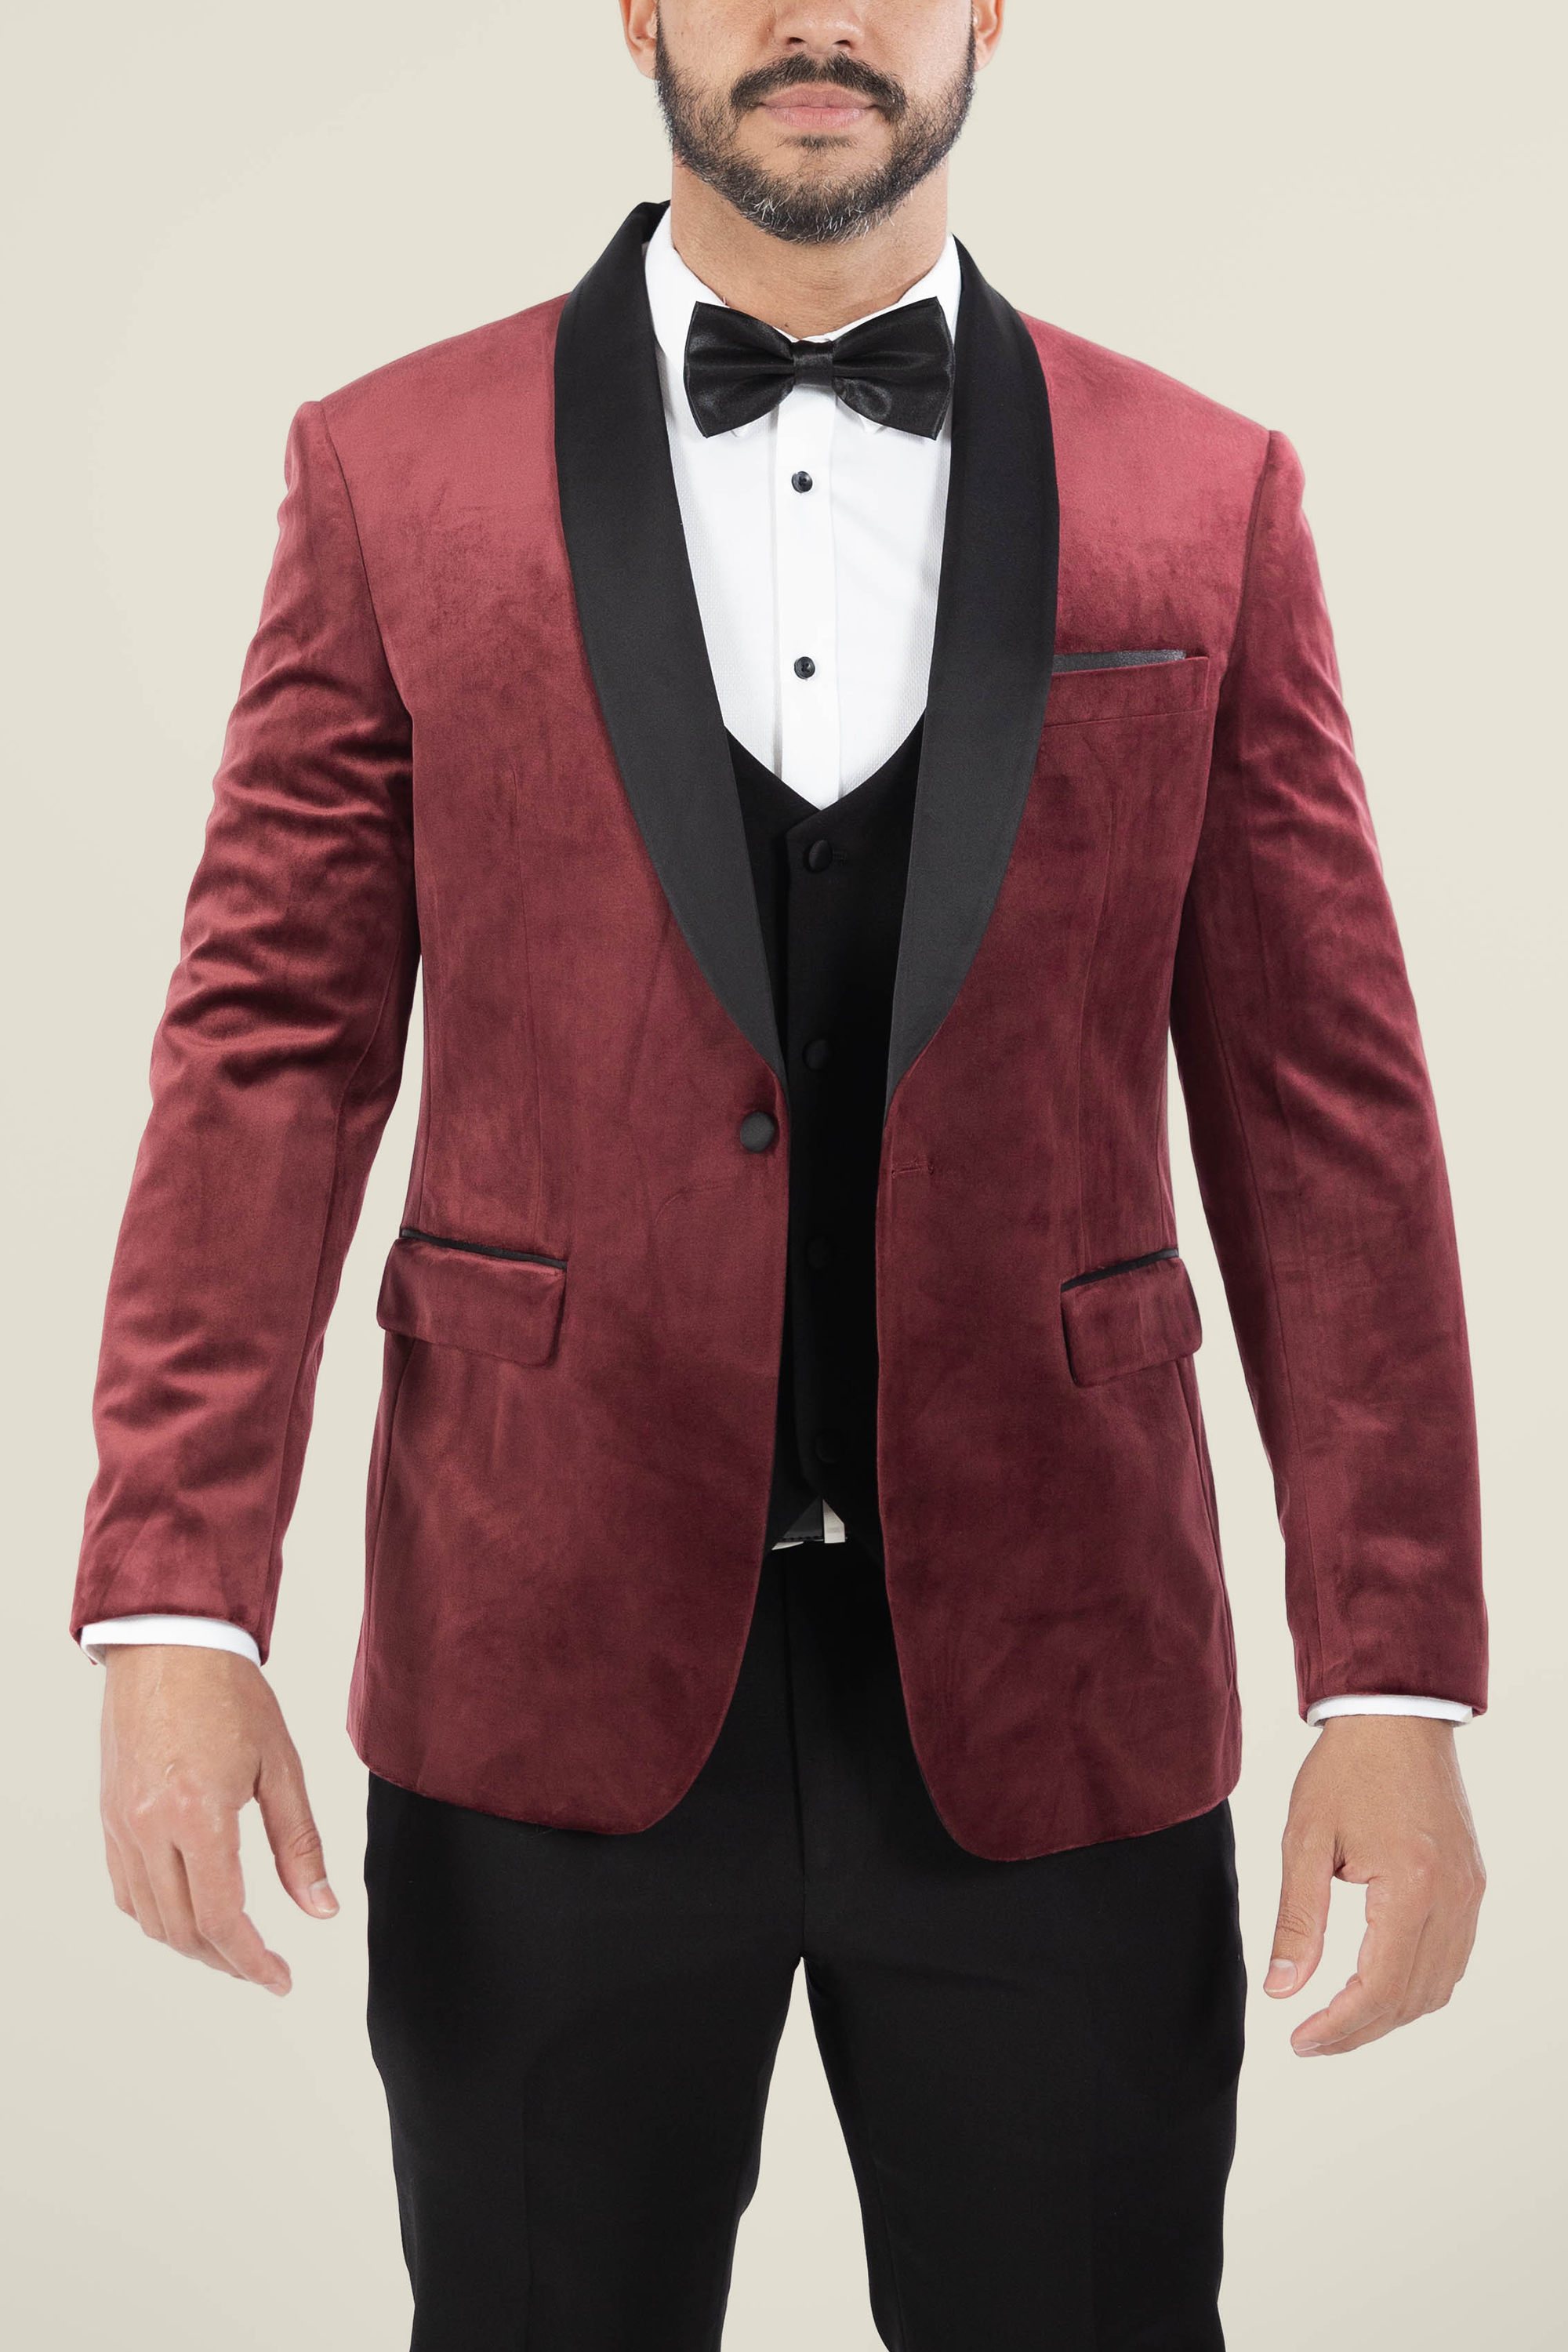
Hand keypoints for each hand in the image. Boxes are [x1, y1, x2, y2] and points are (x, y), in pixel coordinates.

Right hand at [99, 1644, 337, 1994]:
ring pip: (149, 1918)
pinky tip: (188, 1912)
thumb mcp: (282, 1766)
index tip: (280, 1980)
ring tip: (232, 1947)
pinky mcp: (110, 1817)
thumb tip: (320, 1909)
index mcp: (198, 1815)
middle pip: (182, 1930)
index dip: (252, 1961)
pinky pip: (126, 1890)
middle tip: (264, 1968)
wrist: (170, 1645)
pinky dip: (157, 1915)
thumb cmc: (230, 1694)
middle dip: (226, 1961)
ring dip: (191, 1944)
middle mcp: (149, 1828)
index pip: (221, 1918)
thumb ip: (300, 1843)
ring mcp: (122, 1825)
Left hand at [1265, 1716, 1483, 2055]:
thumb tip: (1282, 1989)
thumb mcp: (1305, 1839)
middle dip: (1361, 2029)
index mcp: (1411, 1887)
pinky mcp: (1471, 1884)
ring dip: (1391, 2012)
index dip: (1340, 2027)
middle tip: (1311, 2038)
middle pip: (1412, 1998)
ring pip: (1439, 1986)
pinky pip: (1452, 1957)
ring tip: (1339, 2017)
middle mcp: (1453, 1898)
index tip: (1301, 2040)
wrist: (1395, 1717)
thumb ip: (1297, 1919)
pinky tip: (1376, 1981)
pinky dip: (1416, 1983)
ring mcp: (1469, 1893)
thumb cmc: (1346, 1769)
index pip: (1380, 1989)